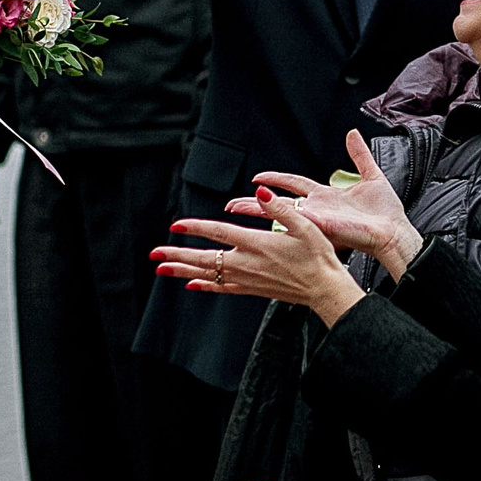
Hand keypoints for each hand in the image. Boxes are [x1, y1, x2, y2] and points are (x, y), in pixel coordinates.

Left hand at [152, 194, 366, 326]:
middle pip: (204, 258)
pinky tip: (191, 285)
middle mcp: (247, 263)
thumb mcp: (306, 226)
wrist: (327, 289)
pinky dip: (205, 286)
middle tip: (154, 254)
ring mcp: (247, 278)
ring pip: (208, 274)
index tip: (175, 225)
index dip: (195, 228)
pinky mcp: (252, 289)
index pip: (218, 232)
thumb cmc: (319, 257)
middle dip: (176, 255)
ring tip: (161, 269)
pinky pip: (222, 288)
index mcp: (257, 244)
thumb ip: (280, 208)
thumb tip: (261, 192)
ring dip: (183, 271)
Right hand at [234, 131, 421, 281]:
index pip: (293, 183)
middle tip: (231, 204)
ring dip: (254, 208)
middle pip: (277, 201)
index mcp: (326, 196)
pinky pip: (289, 217)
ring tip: (233, 208)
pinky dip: (272, 212)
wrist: (393, 232)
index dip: (276, 178)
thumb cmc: (386, 213)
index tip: (258, 177)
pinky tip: (256, 207)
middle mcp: (315, 207)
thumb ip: (359, 155)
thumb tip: (352, 133)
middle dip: (253, 201)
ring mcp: (314, 217)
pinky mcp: (316, 224)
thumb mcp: (371, 176)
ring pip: (276, 211)